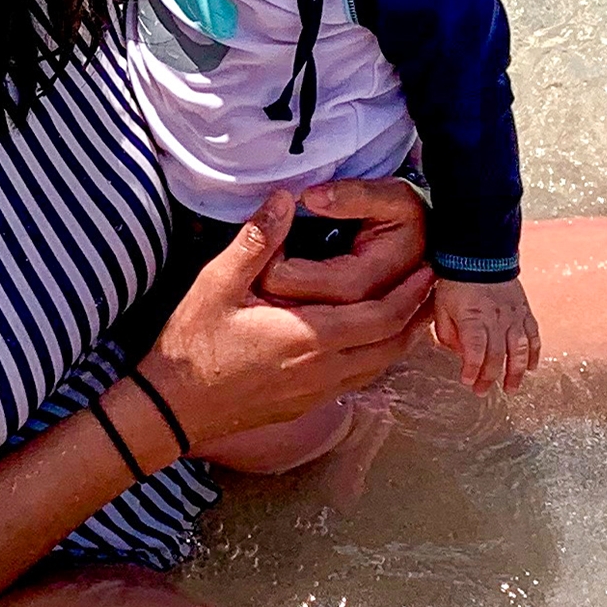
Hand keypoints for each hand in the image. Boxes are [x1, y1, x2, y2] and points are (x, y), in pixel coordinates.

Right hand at [134, 188, 434, 447]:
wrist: (173, 408)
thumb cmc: (193, 345)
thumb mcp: (217, 284)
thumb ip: (256, 241)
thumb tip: (284, 198)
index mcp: (310, 336)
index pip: (381, 315)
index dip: (411, 293)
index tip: (430, 268)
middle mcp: (325, 369)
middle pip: (392, 344)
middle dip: (416, 314)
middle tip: (432, 287)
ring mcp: (318, 391)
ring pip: (379, 366)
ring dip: (400, 338)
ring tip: (412, 312)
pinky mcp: (308, 404)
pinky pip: (359, 379)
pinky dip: (377, 357)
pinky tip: (370, 342)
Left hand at [431, 278, 540, 392]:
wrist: (480, 255)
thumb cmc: (456, 282)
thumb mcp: (441, 306)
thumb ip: (448, 333)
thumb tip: (460, 355)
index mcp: (473, 317)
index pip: (474, 349)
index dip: (472, 368)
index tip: (467, 381)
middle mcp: (496, 319)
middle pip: (497, 355)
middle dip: (489, 377)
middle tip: (482, 391)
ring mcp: (514, 316)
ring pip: (519, 350)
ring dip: (516, 372)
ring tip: (510, 388)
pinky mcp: (525, 312)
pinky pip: (533, 336)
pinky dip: (534, 353)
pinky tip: (531, 368)